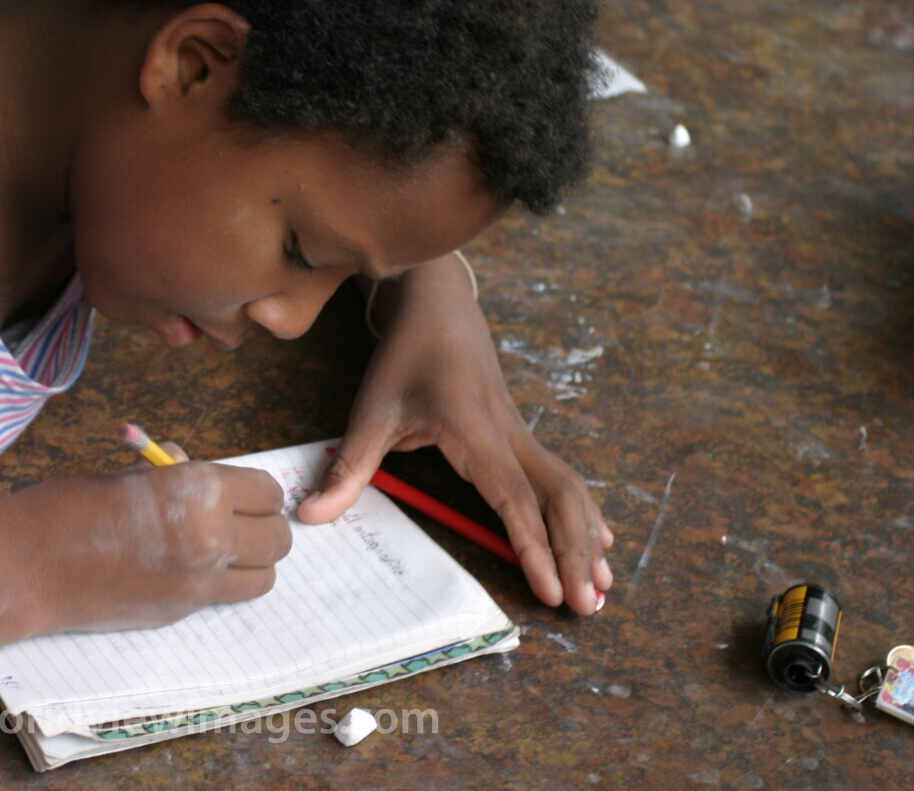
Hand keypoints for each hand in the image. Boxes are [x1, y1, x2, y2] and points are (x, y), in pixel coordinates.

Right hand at [8, 460, 291, 632]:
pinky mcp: (182, 612)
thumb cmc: (70, 505)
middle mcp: (213, 538)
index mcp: (202, 490)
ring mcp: (199, 583)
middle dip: (264, 526)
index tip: (241, 491)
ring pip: (265, 576)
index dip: (256, 490)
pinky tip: (189, 569)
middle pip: (278, 538)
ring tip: (222, 549)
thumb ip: (176, 475)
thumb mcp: (132, 474)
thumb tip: (192, 468)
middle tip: (238, 519)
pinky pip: (227, 597)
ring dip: (253, 561)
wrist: (29, 565)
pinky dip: (223, 584)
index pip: (267, 492)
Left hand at [297, 255, 613, 614]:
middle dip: (577, 553)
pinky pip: (561, 477)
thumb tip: (310, 517)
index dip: (533, 547)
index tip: (552, 591)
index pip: (514, 499)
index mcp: (477, 431)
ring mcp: (521, 433)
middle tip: (590, 607)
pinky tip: (600, 540)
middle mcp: (510, 435)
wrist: (437, 306)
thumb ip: (349, 467)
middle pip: (559, 499)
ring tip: (603, 588)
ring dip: (587, 537)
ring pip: (568, 488)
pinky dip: (582, 512)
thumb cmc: (405, 357)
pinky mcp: (521, 434)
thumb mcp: (372, 410)